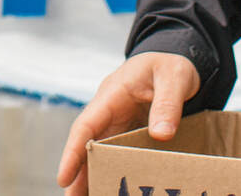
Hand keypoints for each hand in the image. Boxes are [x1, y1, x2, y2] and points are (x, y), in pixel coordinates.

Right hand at [56, 52, 200, 195]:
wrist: (176, 57)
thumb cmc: (171, 64)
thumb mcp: (174, 77)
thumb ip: (168, 104)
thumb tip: (161, 135)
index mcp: (112, 94)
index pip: (86, 125)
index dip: (73, 152)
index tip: (64, 177)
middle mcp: (109, 110)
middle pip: (87, 144)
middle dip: (78, 173)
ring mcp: (118, 122)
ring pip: (100, 152)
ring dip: (93, 175)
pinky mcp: (130, 131)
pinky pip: (118, 154)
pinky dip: (114, 171)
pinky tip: (114, 187)